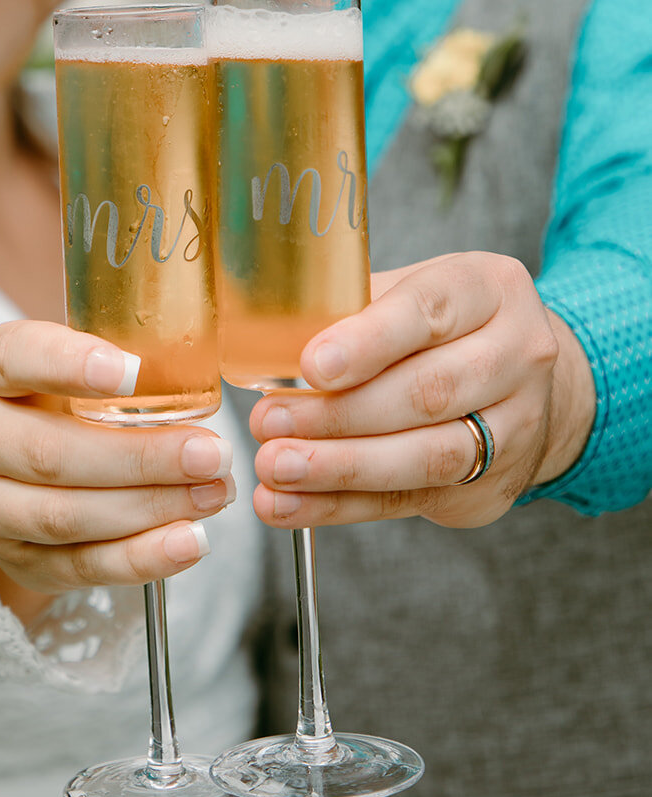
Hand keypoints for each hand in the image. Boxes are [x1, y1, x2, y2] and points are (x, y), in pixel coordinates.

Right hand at [0, 320, 233, 603]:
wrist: (21, 470)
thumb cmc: (64, 399)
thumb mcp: (77, 364)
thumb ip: (120, 360)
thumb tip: (197, 372)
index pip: (15, 358)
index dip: (70, 364)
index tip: (132, 371)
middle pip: (49, 453)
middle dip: (140, 458)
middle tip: (210, 453)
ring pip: (64, 516)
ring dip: (149, 509)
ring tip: (212, 494)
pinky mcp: (15, 559)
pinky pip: (79, 566)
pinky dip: (139, 558)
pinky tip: (188, 542)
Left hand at [249, 252, 595, 530]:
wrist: (527, 386)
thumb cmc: (446, 329)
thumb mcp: (409, 293)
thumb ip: (351, 310)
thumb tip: (269, 342)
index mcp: (489, 291)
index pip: (428, 312)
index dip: (367, 342)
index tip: (312, 365)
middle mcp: (516, 356)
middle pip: (427, 393)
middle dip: (339, 414)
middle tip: (270, 422)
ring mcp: (514, 427)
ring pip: (425, 457)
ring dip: (340, 467)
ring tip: (276, 468)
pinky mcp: (489, 485)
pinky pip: (407, 500)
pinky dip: (340, 506)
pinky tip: (289, 503)